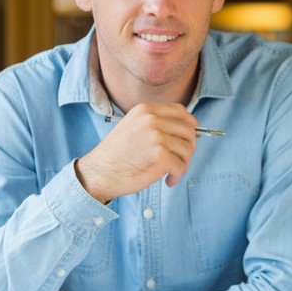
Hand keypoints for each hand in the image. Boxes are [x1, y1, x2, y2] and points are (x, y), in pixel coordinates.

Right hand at [76, 103, 198, 201]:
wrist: (98, 173)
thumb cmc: (117, 155)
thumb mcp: (134, 127)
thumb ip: (157, 124)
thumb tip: (192, 130)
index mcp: (146, 110)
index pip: (181, 111)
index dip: (190, 125)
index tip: (191, 137)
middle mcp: (153, 119)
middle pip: (189, 131)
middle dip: (189, 148)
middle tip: (179, 161)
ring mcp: (157, 137)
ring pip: (188, 149)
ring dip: (183, 164)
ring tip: (171, 173)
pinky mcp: (161, 156)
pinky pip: (181, 166)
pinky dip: (177, 176)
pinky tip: (168, 180)